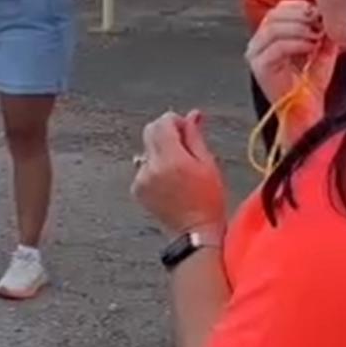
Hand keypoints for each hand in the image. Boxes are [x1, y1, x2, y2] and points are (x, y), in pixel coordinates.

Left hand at [131, 111, 228, 233]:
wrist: (195, 232)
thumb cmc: (208, 201)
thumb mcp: (208, 165)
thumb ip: (195, 137)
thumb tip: (192, 115)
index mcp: (172, 159)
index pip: (163, 122)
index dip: (175, 121)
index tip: (187, 128)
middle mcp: (152, 167)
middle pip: (150, 131)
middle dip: (166, 132)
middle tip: (183, 145)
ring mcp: (141, 179)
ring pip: (146, 149)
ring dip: (160, 150)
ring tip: (178, 169)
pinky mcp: (137, 189)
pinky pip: (143, 167)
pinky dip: (153, 168)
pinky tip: (169, 181)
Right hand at [247, 0, 326, 107]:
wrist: (305, 113)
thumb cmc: (310, 85)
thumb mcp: (321, 51)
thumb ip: (323, 32)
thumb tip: (328, 15)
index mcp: (269, 38)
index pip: (278, 9)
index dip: (299, 7)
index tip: (318, 12)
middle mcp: (258, 44)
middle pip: (274, 15)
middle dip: (300, 16)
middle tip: (319, 22)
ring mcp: (256, 55)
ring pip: (274, 28)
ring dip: (299, 28)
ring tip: (317, 35)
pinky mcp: (260, 67)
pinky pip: (277, 46)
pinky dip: (297, 42)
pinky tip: (311, 47)